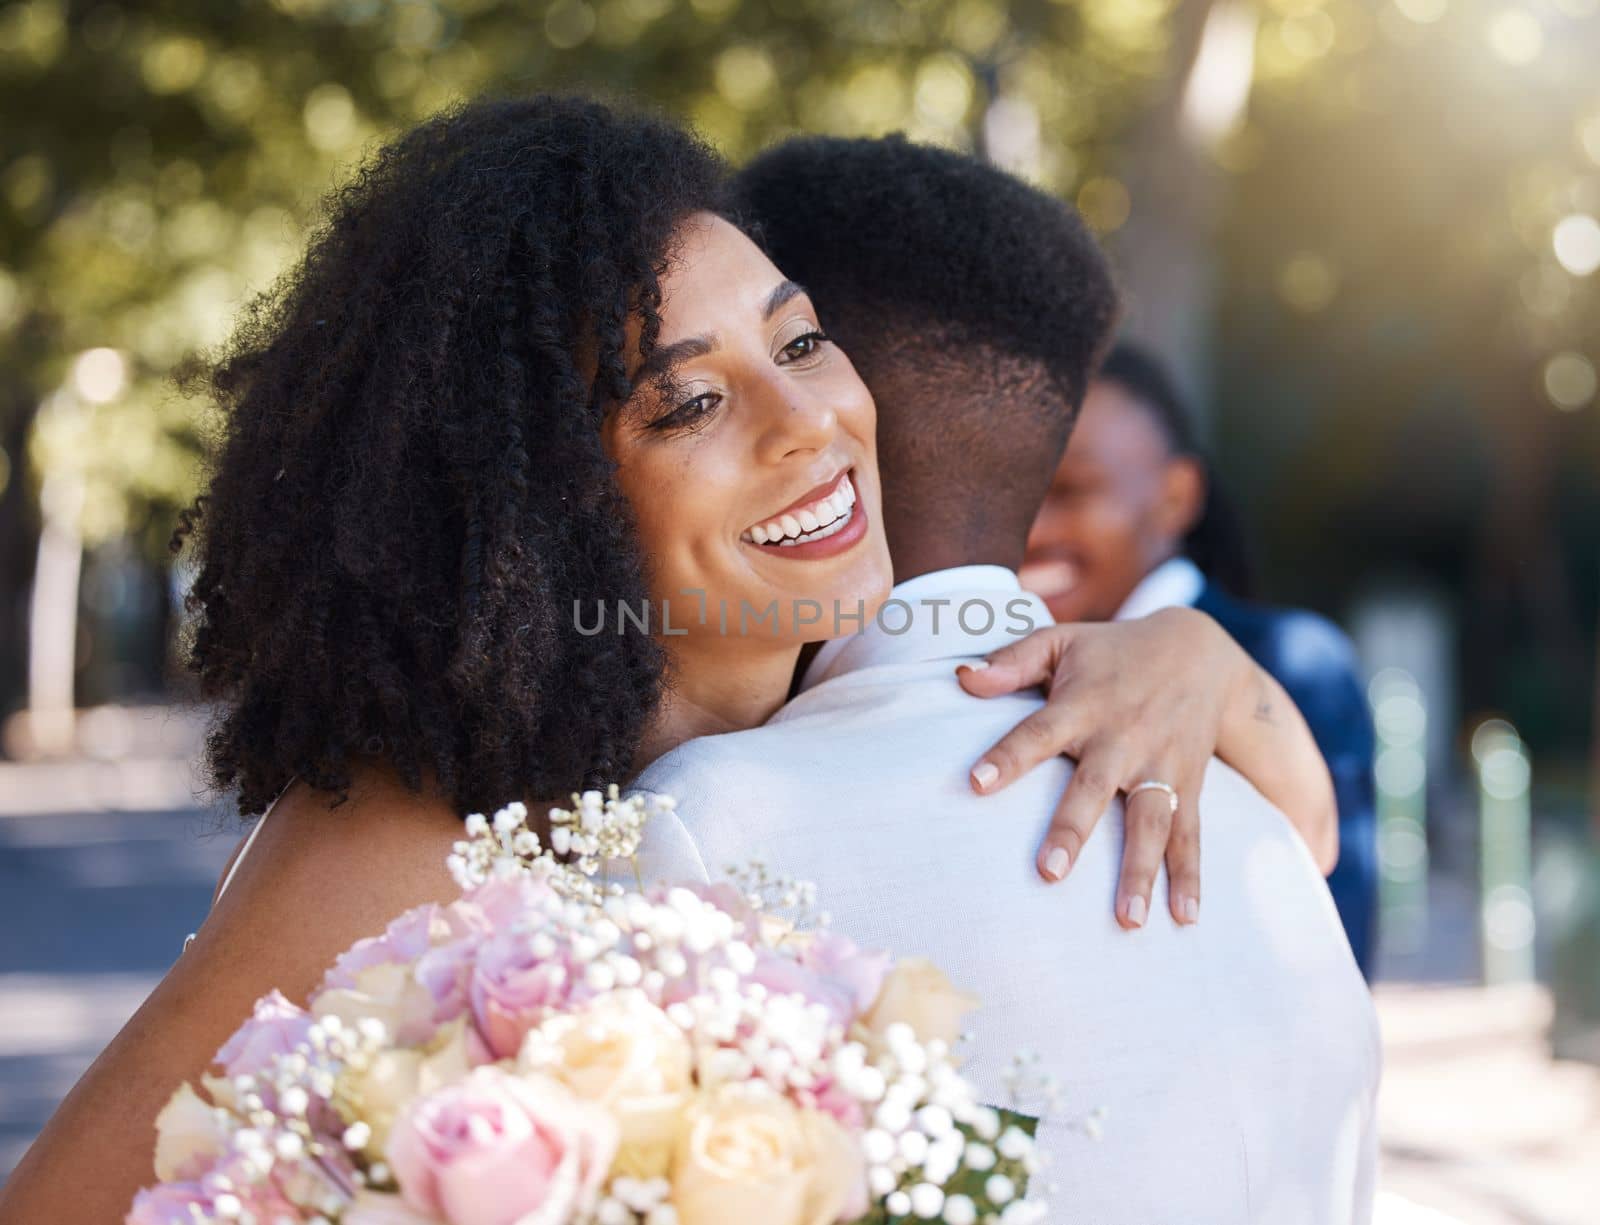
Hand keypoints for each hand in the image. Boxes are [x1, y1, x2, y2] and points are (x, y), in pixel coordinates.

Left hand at [956, 607, 1254, 929]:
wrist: (1200, 652)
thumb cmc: (1111, 652)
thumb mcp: (1062, 641)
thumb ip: (1012, 661)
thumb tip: (963, 678)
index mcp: (1083, 704)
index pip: (1038, 731)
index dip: (1009, 756)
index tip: (976, 783)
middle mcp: (1122, 739)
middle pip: (1094, 788)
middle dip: (1073, 830)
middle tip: (1049, 874)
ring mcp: (1159, 766)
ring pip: (1150, 822)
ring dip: (1140, 870)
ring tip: (1128, 919)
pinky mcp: (1189, 785)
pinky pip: (1190, 835)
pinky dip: (1190, 876)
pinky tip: (1186, 917)